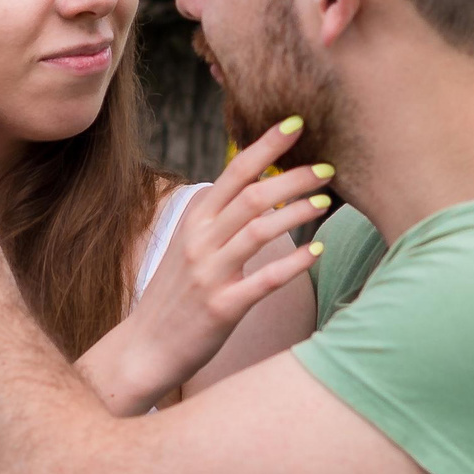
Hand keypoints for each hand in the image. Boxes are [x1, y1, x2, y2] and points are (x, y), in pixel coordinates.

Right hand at [105, 116, 332, 401]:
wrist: (145, 348)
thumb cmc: (176, 296)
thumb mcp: (188, 246)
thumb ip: (217, 218)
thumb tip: (255, 188)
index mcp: (194, 220)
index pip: (234, 171)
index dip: (266, 146)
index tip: (296, 125)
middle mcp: (199, 241)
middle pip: (252, 195)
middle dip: (293, 176)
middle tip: (328, 168)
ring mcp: (209, 273)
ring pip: (258, 230)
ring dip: (297, 212)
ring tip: (326, 202)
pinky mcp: (222, 307)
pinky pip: (264, 280)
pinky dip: (294, 263)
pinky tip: (317, 252)